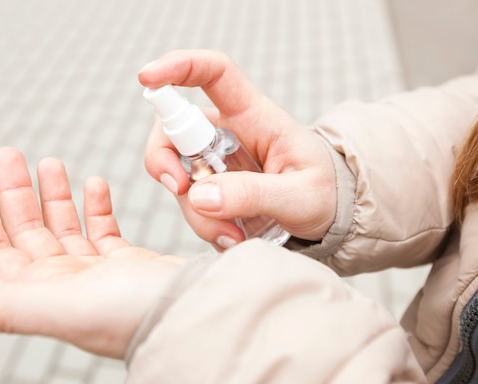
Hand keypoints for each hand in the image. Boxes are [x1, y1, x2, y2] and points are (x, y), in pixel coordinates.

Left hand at [0, 147, 184, 358]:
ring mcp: (96, 275)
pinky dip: (93, 206)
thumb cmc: (135, 316)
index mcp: (41, 295)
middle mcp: (65, 286)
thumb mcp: (64, 308)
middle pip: (27, 233)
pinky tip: (92, 183)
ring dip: (53, 195)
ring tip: (48, 162)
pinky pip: (102, 231)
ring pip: (63, 228)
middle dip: (15, 193)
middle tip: (6, 154)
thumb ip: (3, 306)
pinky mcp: (128, 265)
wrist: (202, 314)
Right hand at [139, 50, 336, 248]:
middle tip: (179, 189)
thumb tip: (199, 196)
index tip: (148, 76)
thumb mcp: (301, 196)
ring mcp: (214, 162)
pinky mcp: (210, 189)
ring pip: (177, 177)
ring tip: (235, 235)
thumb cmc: (324, 193)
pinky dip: (205, 225)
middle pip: (172, 128)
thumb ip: (255, 195)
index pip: (214, 73)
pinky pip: (190, 205)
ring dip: (197, 212)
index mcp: (255, 115)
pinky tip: (234, 237)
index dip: (179, 66)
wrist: (330, 218)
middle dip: (162, 160)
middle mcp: (226, 133)